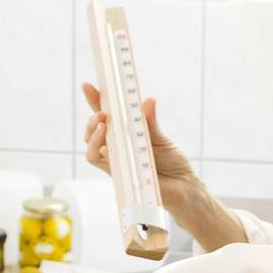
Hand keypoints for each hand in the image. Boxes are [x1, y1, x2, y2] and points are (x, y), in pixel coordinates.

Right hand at [80, 83, 198, 187]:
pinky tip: (105, 139)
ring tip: (101, 121)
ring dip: (92, 132)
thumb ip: (150, 122)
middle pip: (93, 130)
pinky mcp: (117, 174)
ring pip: (91, 145)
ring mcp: (115, 161)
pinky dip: (97, 147)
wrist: (183, 187)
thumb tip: (148, 100)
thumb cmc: (172, 163)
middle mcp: (116, 148)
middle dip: (92, 116)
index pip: (106, 117)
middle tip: (101, 111)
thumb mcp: (160, 138)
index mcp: (125, 135)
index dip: (95, 101)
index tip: (88, 86)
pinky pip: (98, 160)